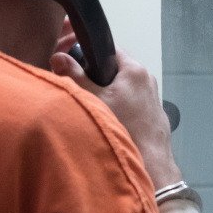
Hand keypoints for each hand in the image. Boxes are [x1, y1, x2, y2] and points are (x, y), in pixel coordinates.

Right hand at [50, 40, 181, 189]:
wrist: (152, 163)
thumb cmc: (123, 127)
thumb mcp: (94, 100)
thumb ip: (75, 77)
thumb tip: (58, 57)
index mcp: (135, 70)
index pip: (108, 49)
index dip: (89, 55)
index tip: (75, 66)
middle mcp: (148, 80)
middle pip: (116, 70)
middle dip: (97, 78)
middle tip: (81, 92)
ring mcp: (153, 99)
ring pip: (124, 90)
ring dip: (109, 96)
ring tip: (94, 110)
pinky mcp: (154, 116)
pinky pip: (133, 105)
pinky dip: (121, 109)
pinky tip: (111, 123)